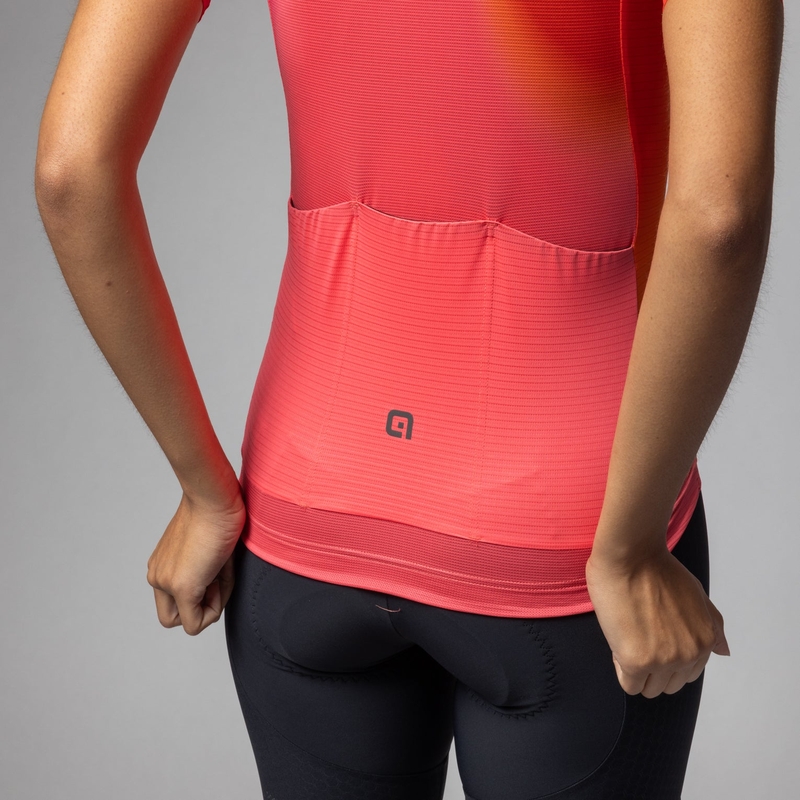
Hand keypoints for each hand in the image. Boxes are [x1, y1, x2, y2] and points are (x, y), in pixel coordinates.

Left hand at [147, 484, 245, 634]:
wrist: (215, 498)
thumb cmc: (217, 513)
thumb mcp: (206, 548)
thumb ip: (205, 572)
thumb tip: (215, 592)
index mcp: (162, 565)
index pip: (176, 599)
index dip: (201, 594)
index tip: (216, 570)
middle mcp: (158, 576)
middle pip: (173, 617)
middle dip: (199, 609)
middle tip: (217, 581)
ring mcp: (166, 583)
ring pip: (186, 621)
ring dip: (210, 606)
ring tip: (222, 573)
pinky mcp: (182, 587)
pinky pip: (195, 623)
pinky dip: (214, 610)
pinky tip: (222, 579)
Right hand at [585, 544, 729, 697]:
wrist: (630, 556)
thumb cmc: (658, 568)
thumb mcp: (697, 594)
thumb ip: (712, 625)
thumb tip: (723, 650)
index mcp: (704, 641)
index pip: (687, 673)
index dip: (666, 656)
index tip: (653, 635)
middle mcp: (688, 655)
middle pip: (668, 685)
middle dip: (653, 668)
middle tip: (638, 636)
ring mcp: (663, 660)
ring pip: (648, 689)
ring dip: (637, 671)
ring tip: (628, 638)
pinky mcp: (636, 661)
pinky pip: (628, 683)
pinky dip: (621, 668)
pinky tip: (619, 642)